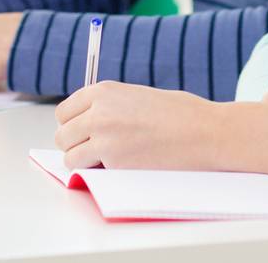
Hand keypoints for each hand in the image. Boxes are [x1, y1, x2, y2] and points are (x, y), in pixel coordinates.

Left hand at [53, 82, 244, 170]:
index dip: (73, 125)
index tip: (82, 133)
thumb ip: (109, 106)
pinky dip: (98, 174)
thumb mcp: (137, 96)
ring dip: (83, 162)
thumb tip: (88, 122)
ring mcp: (104, 138)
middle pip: (63, 135)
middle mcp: (98, 112)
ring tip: (106, 162)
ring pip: (70, 157)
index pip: (64, 112)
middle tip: (94, 150)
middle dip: (75, 145)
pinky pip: (89, 172)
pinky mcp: (114, 163)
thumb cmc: (180, 114)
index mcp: (103, 91)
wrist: (205, 132)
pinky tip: (119, 168)